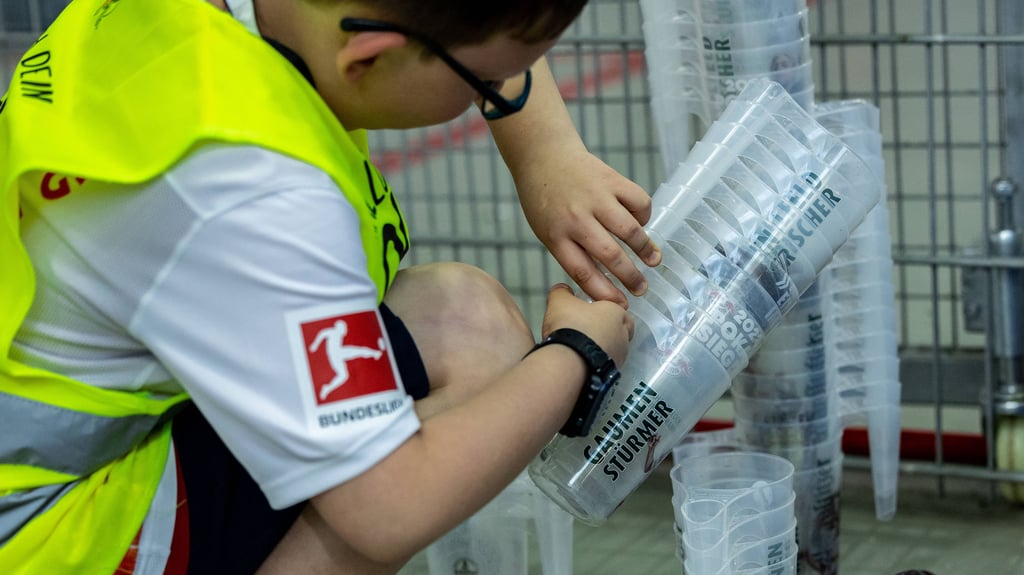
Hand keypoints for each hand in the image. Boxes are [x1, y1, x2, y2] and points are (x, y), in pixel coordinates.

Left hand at [487, 58, 660, 306]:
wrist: (544, 155)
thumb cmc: (544, 200)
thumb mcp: (547, 231)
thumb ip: (572, 252)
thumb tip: (605, 280)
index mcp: (556, 235)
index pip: (583, 272)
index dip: (604, 292)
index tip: (620, 305)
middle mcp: (577, 218)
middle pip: (610, 255)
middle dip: (630, 277)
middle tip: (642, 289)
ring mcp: (596, 197)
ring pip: (629, 230)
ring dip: (646, 249)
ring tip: (654, 261)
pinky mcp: (611, 180)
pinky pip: (638, 201)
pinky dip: (645, 215)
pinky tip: (642, 223)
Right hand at [540, 283, 632, 367]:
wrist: (571, 361)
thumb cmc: (570, 329)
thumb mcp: (559, 301)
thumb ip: (562, 293)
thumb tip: (562, 290)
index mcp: (616, 313)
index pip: (616, 308)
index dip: (602, 310)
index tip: (589, 313)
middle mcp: (623, 335)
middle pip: (618, 330)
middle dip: (605, 330)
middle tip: (587, 331)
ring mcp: (619, 356)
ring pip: (613, 350)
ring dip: (600, 348)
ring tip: (580, 348)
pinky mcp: (611, 374)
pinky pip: (605, 366)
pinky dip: (595, 363)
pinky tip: (580, 362)